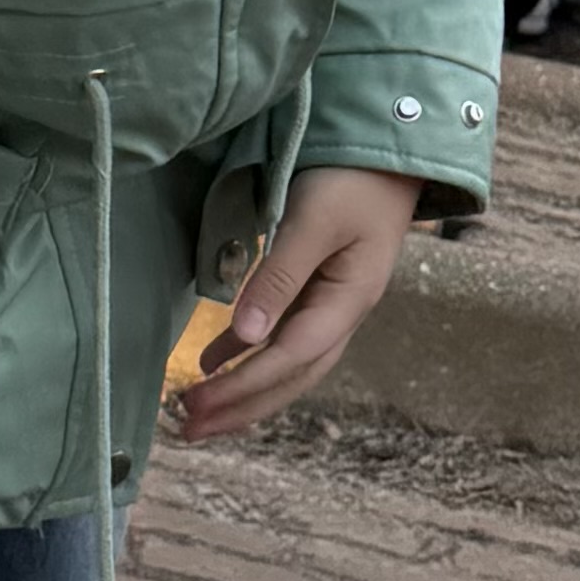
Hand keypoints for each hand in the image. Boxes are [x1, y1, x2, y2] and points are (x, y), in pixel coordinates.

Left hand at [172, 161, 421, 440]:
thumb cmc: (353, 177)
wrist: (390, 149)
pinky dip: (247, 351)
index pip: (289, 357)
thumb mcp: (314, 221)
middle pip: (290, 375)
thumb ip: (280, 277)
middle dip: (241, 407)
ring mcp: (332, 302)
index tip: (197, 402)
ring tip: (197, 411)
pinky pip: (281, 333)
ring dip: (243, 388)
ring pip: (285, 361)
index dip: (243, 384)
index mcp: (348, 301)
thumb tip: (247, 337)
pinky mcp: (318, 287)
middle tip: (189, 430)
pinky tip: (213, 362)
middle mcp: (343, 312)